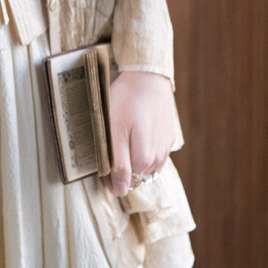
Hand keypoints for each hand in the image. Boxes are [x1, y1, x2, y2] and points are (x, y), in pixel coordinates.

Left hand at [107, 70, 177, 197]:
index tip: (99, 163)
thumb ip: (117, 164)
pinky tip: (135, 134)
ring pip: (146, 166)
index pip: (124, 182)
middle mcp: (159, 158)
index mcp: (144, 159)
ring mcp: (165, 147)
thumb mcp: (113, 132)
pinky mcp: (168, 137)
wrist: (147, 76)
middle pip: (135, 175)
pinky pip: (155, 153)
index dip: (108, 175)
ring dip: (133, 159)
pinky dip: (143, 149)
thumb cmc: (126, 101)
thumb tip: (120, 191)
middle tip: (107, 148)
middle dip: (120, 167)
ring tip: (121, 139)